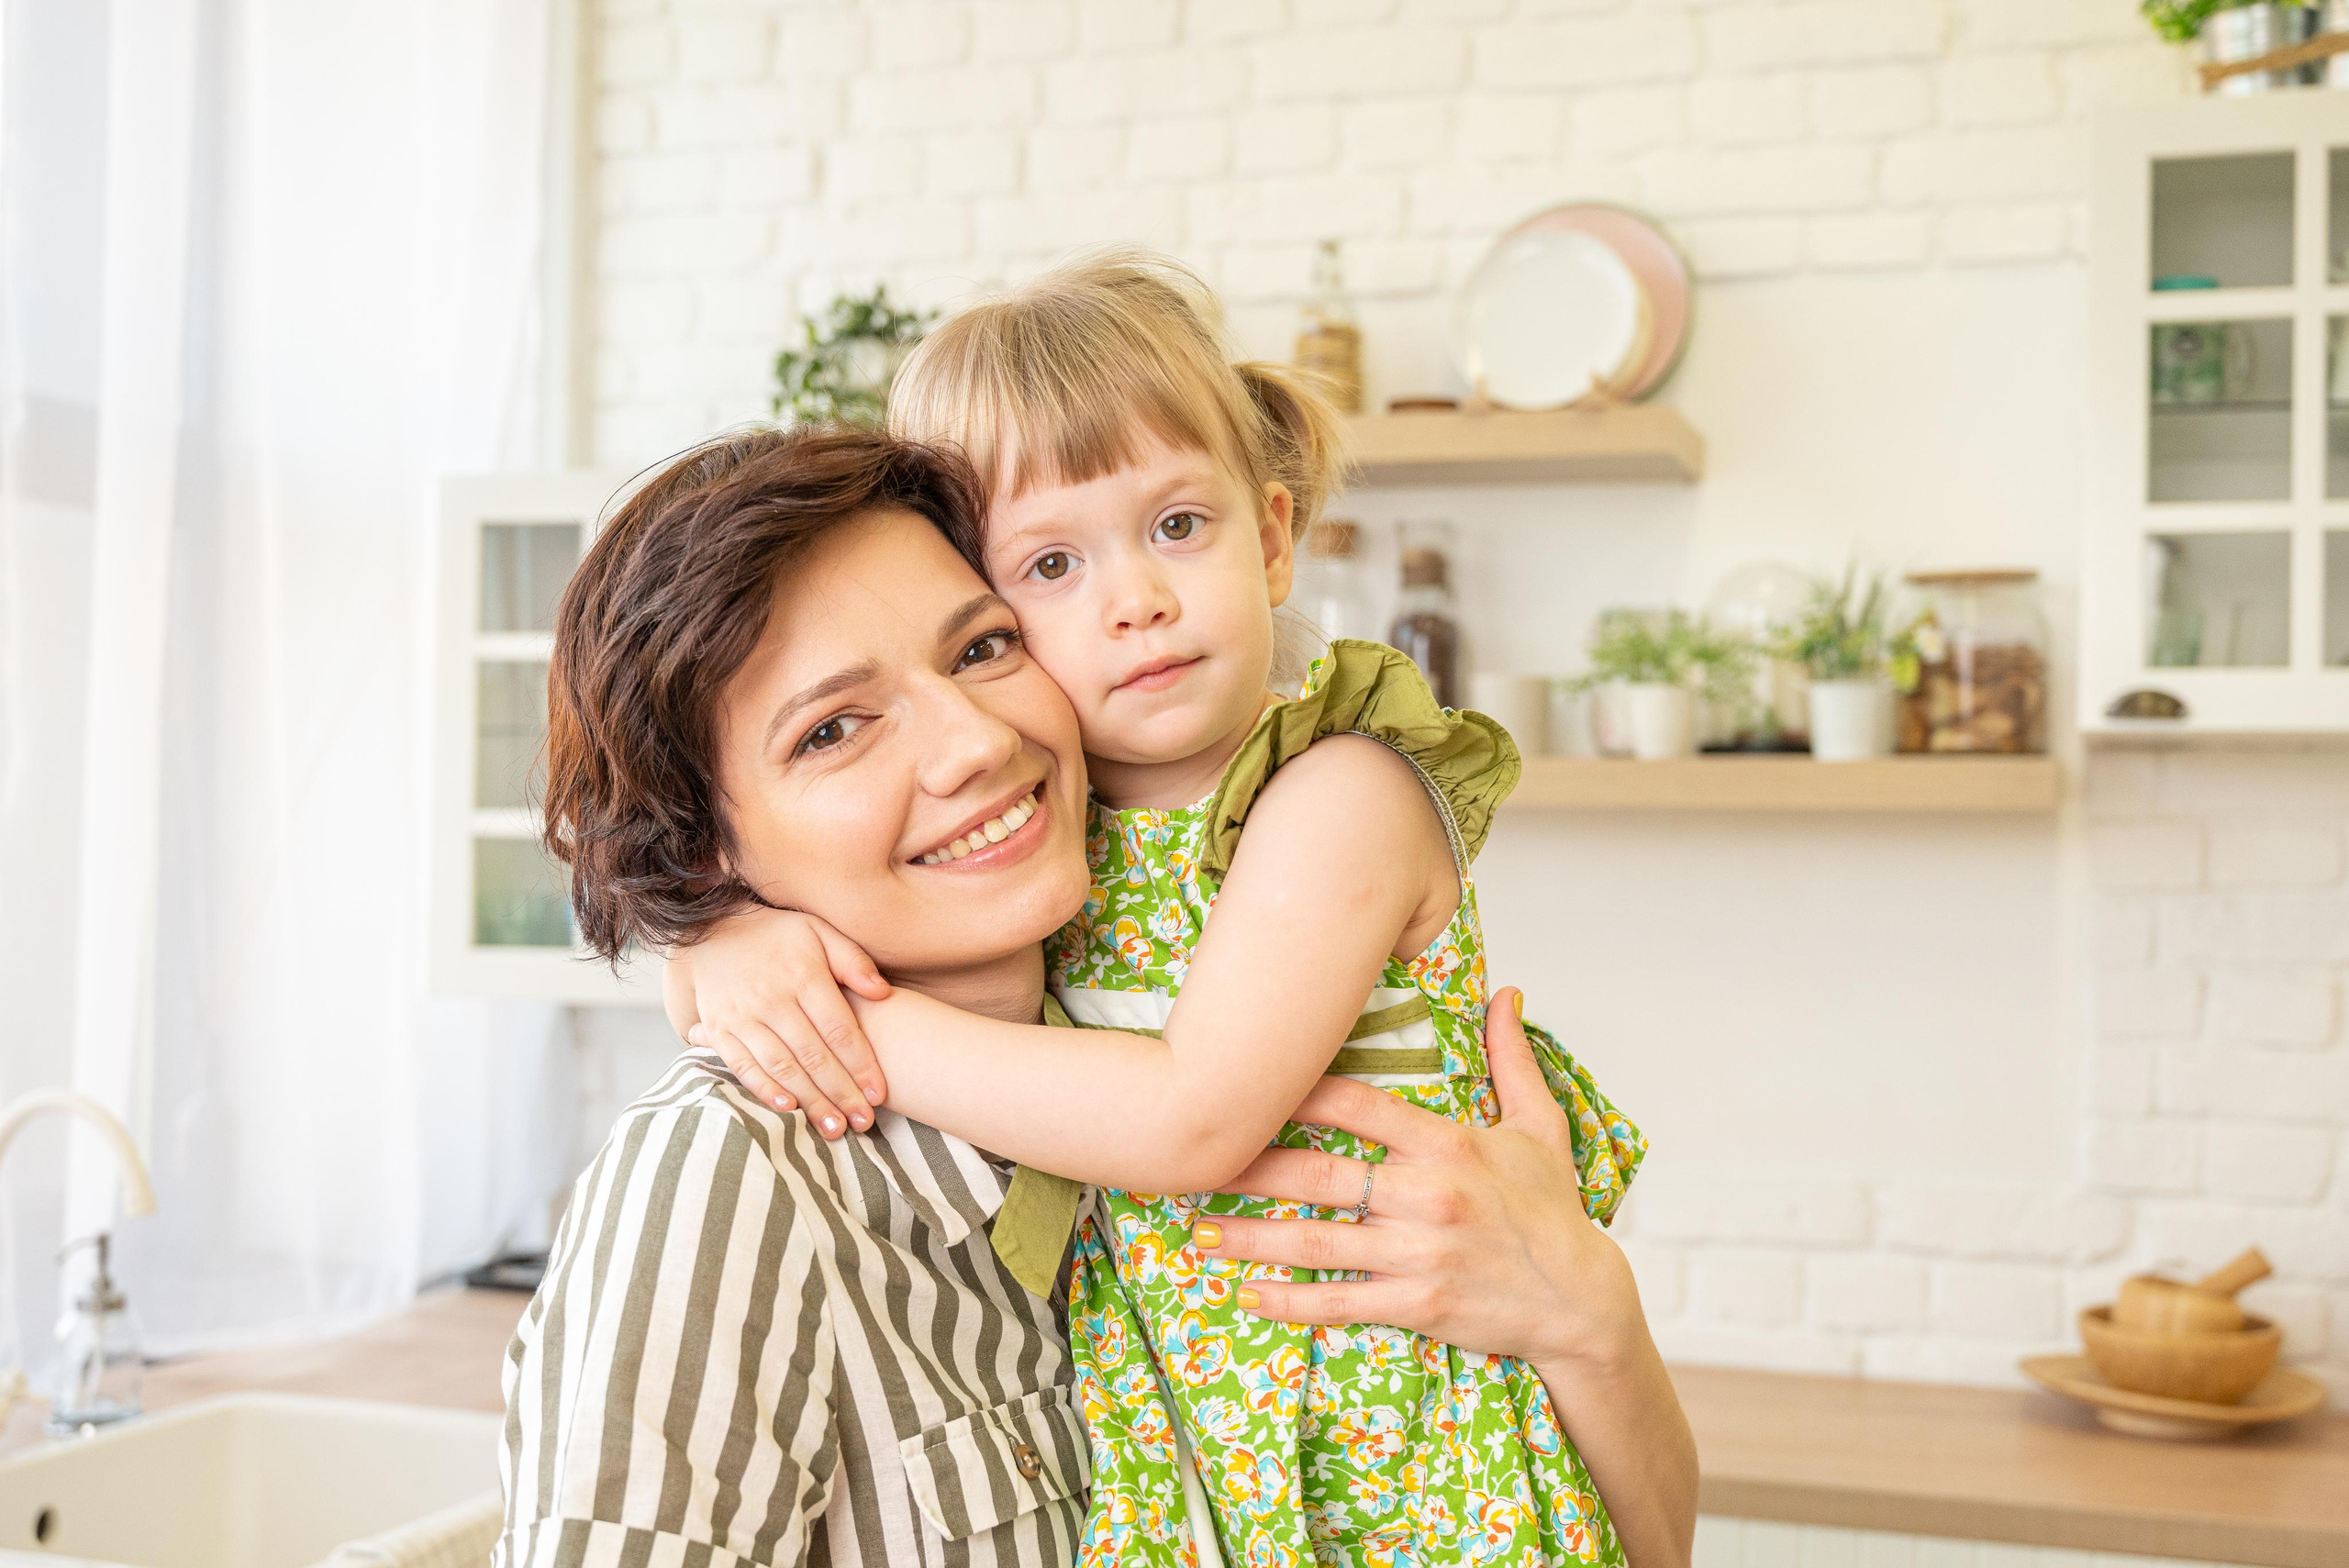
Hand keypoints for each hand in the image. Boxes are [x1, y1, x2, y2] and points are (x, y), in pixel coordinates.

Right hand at [679, 909, 891, 1138]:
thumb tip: (883, 993)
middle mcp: (773, 998)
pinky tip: (787, 1108)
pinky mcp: (719, 1028)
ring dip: (809, 1101)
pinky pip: (742, 1065)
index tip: (879, 1094)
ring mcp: (742, 1015)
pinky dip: (764, 1088)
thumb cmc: (778, 935)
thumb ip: (853, 960)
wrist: (711, 929)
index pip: (839, 1029)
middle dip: (840, 1093)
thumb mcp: (819, 931)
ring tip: (833, 1129)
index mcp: (804, 975)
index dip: (861, 1064)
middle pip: (813, 1055)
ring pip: (782, 1066)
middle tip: (863, 1123)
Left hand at [1191, 987, 1643, 1372]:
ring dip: (1251, 1237)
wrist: (1583, 1300)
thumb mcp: (1540, 1127)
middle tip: (1192, 1162)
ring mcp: (1420, 1252)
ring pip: (1319, 1240)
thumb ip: (1512, 1058)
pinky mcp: (1419, 1303)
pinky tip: (1248, 1295)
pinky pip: (1342, 1301)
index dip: (1297, 1090)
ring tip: (1198, 1230)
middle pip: (1320, 1173)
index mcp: (1447, 1145)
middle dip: (1250, 1168)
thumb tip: (1504, 991)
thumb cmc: (1554, 1211)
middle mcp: (1427, 1195)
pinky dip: (1291, 1301)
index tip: (1247, 1079)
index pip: (1357, 1105)